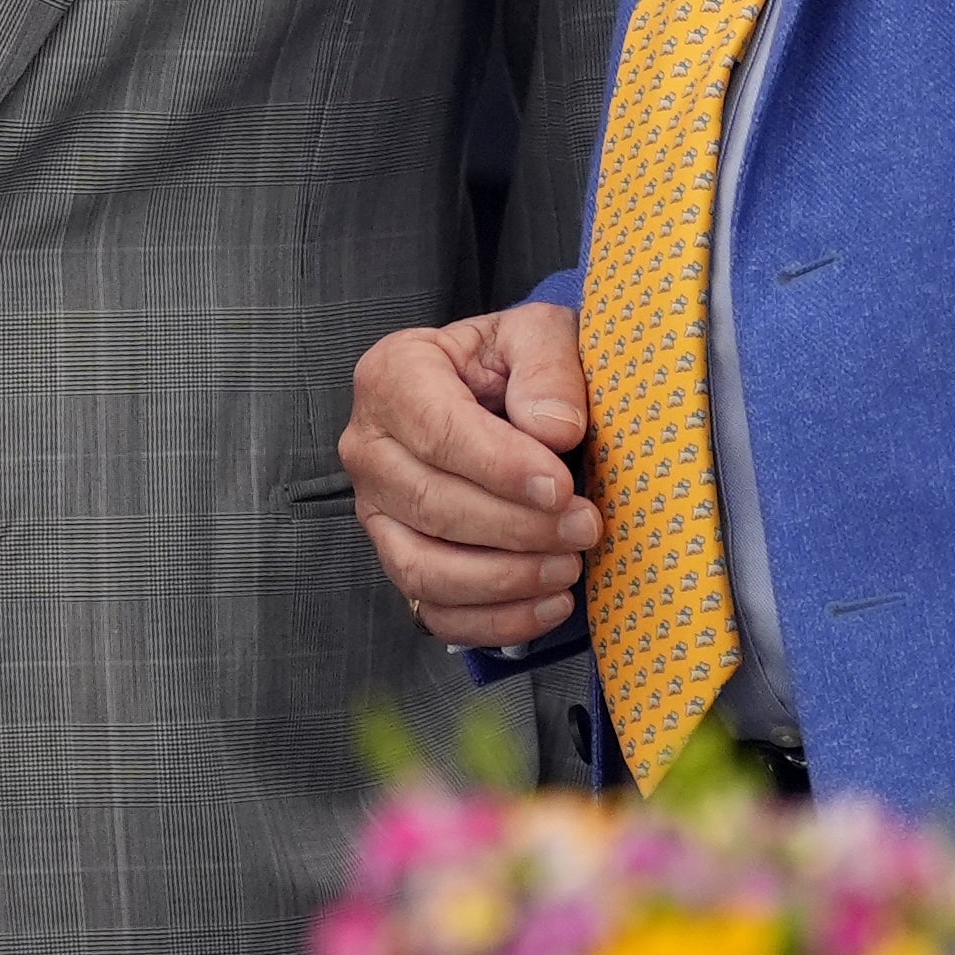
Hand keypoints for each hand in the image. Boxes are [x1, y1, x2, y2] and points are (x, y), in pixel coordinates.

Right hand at [340, 301, 596, 650]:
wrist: (501, 394)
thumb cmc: (517, 363)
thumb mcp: (538, 334)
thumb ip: (548, 366)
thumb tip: (553, 431)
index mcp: (393, 376)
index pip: (436, 431)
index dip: (500, 467)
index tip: (561, 486)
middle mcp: (368, 447)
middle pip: (430, 504)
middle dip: (515, 527)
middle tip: (585, 526)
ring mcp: (376, 511)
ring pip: (423, 566)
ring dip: (503, 578)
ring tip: (570, 566)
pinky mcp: (398, 558)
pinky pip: (433, 611)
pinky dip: (494, 621)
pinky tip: (551, 603)